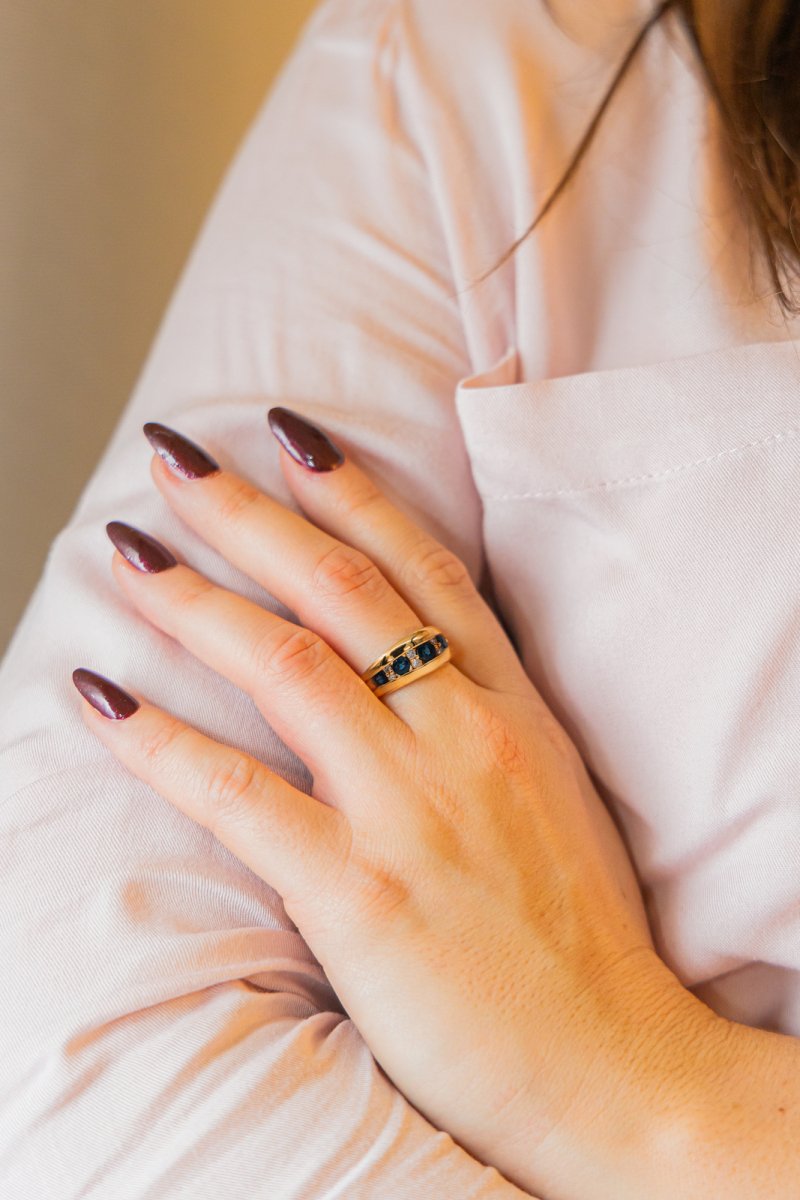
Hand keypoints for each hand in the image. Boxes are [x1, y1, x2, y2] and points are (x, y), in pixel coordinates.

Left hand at [72, 410, 705, 1196]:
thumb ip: (485, 724)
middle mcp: (463, 739)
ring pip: (286, 667)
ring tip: (127, 552)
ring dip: (195, 599)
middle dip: (249, 513)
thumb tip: (410, 673)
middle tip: (175, 459)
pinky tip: (103, 699)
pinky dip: (160, 741)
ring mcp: (412, 809)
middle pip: (341, 592)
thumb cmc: (581, 937)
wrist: (612, 1062)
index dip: (354, 491)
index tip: (291, 435)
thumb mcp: (553, 796)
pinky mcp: (363, 892)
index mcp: (515, 713)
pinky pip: (238, 795)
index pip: (426, 571)